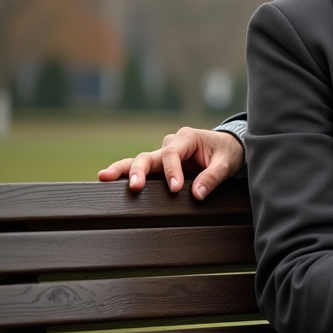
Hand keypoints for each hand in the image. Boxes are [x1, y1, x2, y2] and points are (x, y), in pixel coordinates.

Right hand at [97, 128, 244, 199]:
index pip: (173, 154)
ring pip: (140, 161)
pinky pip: (143, 169)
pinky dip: (127, 174)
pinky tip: (109, 180)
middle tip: (134, 186)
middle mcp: (172, 143)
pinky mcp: (161, 164)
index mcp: (187, 138)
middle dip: (139, 170)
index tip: (176, 189)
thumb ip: (213, 177)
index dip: (172, 172)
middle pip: (149, 156)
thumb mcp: (227, 163)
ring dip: (124, 170)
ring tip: (104, 177)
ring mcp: (164, 154)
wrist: (229, 147)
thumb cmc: (228, 153)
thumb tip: (198, 194)